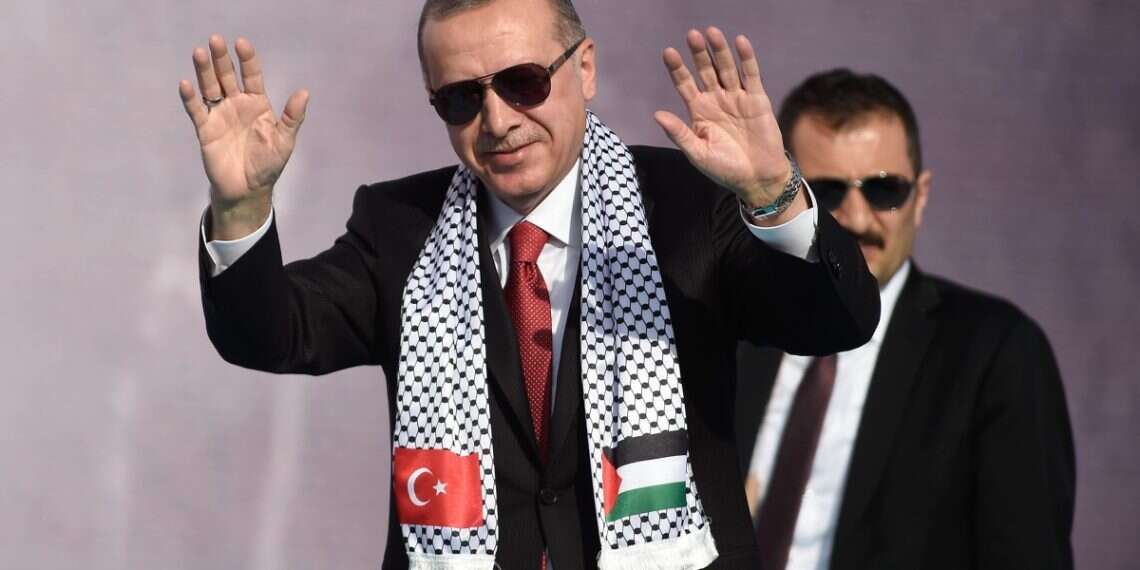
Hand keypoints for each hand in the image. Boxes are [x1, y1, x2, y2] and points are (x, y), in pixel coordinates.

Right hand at [178, 35, 308, 238]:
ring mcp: (220, 115)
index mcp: (257, 104)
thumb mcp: (285, 140)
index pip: (252, 76)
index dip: (247, 60)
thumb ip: (292, 116)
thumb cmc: (268, 164)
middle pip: (227, 76)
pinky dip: (190, 98)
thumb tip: (305, 92)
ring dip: (204, 71)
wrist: (248, 189)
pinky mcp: (205, 129)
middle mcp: (237, 105)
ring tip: (198, 53)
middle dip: (221, 59)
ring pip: (210, 88)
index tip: (241, 44)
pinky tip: (186, 84)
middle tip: (215, 40)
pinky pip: (196, 110)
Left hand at [654, 28, 792, 209]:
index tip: (668, 52)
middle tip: (691, 35)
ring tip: (711, 33)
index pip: (685, 84)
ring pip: (726, 69)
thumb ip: (679, 133)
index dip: (677, 69)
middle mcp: (716, 100)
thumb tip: (657, 114)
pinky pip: (751, 75)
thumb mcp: (697, 153)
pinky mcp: (757, 99)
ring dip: (720, 51)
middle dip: (698, 54)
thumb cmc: (724, 169)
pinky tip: (740, 42)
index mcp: (699, 112)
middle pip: (705, 71)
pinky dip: (746, 58)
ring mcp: (737, 98)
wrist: (757, 179)